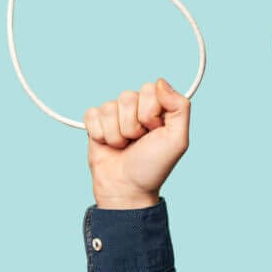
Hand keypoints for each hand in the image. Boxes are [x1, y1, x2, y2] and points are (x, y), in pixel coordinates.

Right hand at [83, 78, 190, 209]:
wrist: (126, 189)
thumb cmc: (153, 166)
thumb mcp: (178, 139)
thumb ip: (180, 107)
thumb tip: (161, 82)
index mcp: (159, 108)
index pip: (150, 88)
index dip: (150, 112)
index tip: (154, 131)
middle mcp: (137, 108)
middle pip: (128, 96)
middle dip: (132, 125)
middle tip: (138, 141)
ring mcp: (115, 115)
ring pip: (109, 107)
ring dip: (116, 133)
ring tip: (124, 146)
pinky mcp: (96, 123)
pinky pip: (92, 114)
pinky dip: (100, 134)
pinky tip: (108, 145)